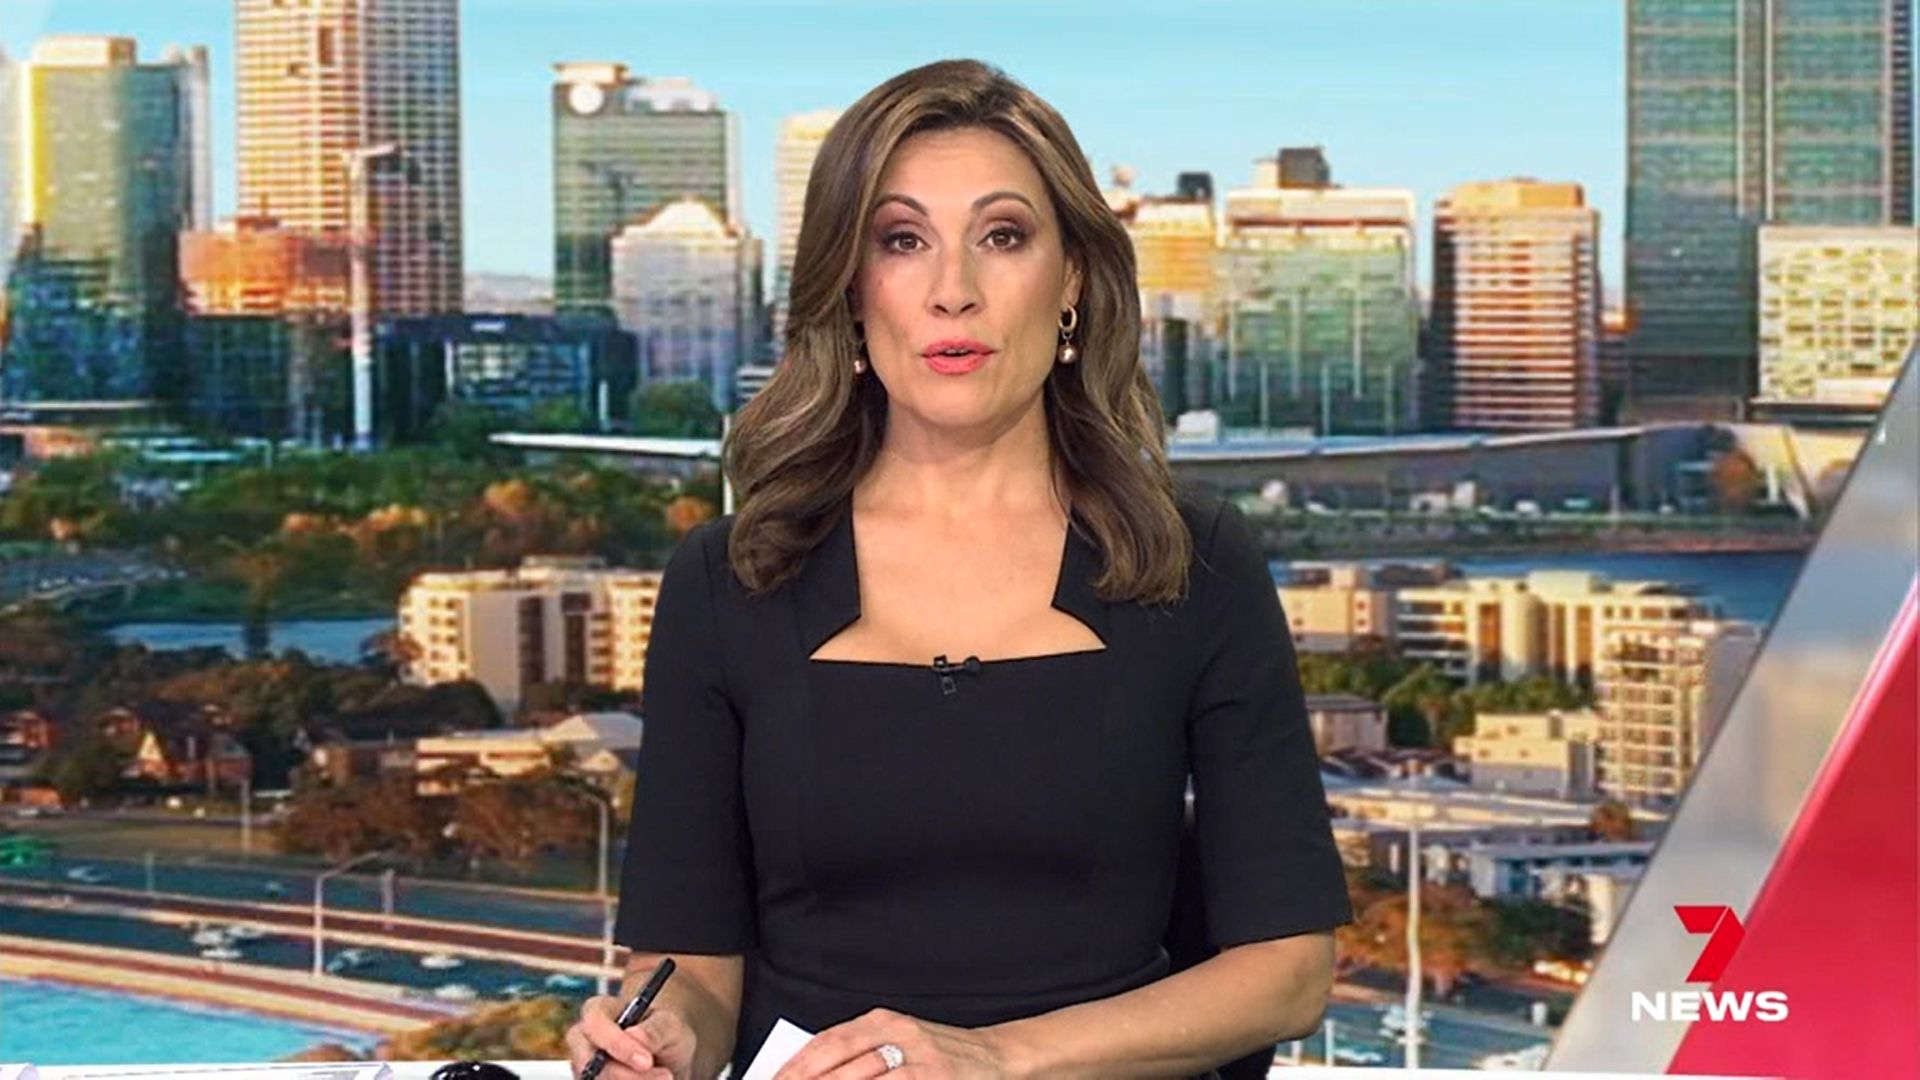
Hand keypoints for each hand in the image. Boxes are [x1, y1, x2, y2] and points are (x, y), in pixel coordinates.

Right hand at [565, 993, 700, 1079]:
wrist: (665, 1060)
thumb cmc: (662, 1034)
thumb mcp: (669, 1026)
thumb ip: (655, 1029)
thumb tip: (634, 1036)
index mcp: (598, 1011)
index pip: (594, 1024)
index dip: (616, 1044)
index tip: (646, 1062)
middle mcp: (583, 1040)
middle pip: (588, 1062)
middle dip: (626, 1075)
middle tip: (665, 1077)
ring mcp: (583, 1068)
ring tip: (664, 1078)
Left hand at [770, 1008, 1013, 1079]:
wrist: (994, 1057)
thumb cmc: (939, 1054)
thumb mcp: (898, 1040)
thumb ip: (860, 1049)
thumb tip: (812, 1067)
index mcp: (882, 1020)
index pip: (827, 1041)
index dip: (796, 1064)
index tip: (773, 1079)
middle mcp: (896, 1032)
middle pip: (836, 1059)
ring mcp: (915, 1057)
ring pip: (858, 1076)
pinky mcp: (932, 1077)